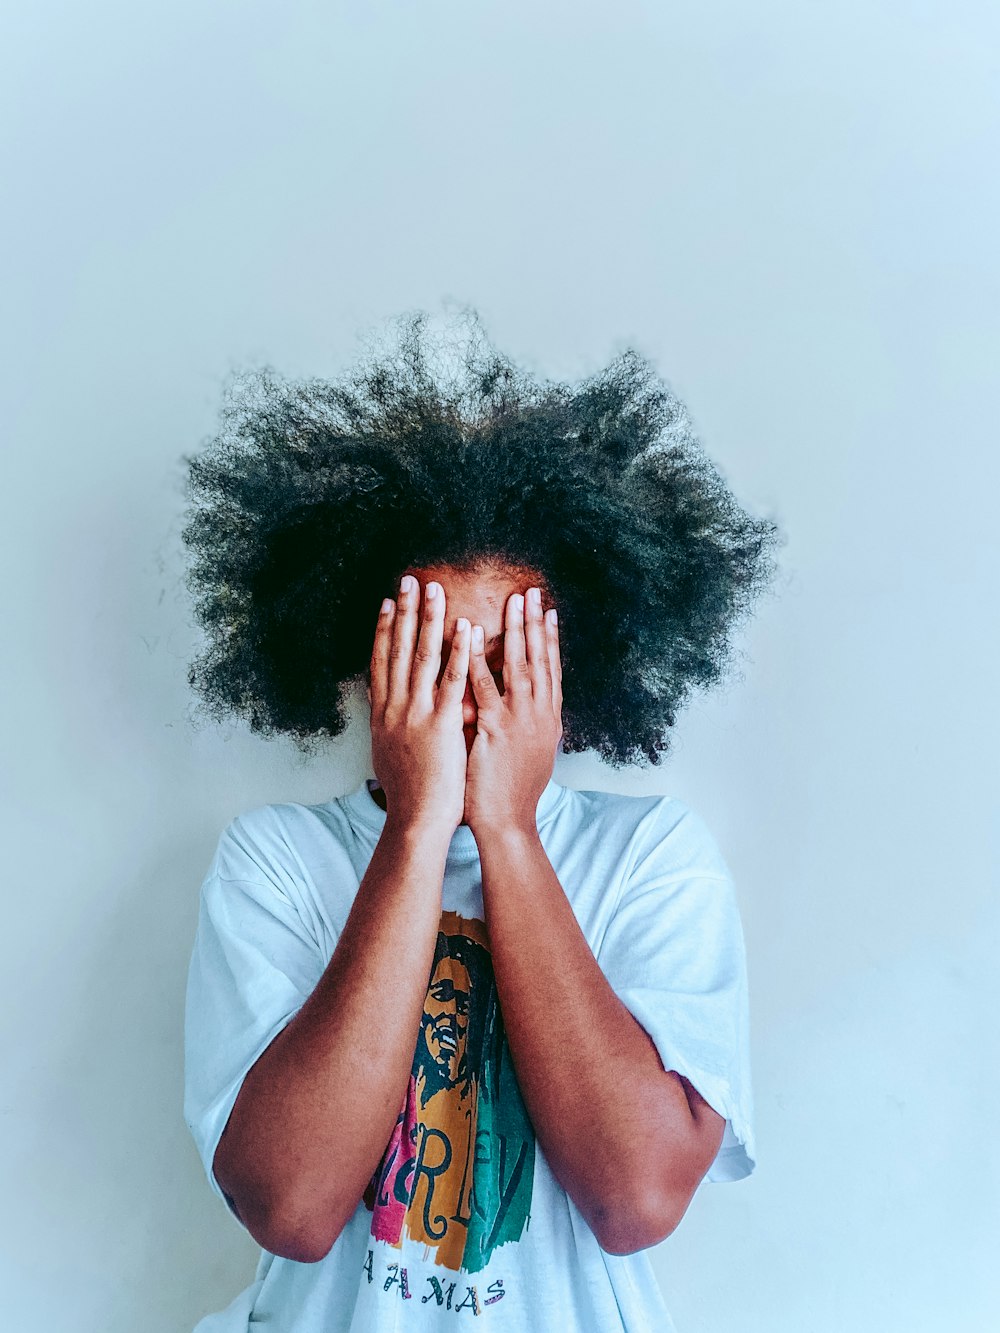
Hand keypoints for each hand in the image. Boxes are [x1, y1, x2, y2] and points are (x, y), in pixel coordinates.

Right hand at [368, 574, 471, 837]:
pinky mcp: (442, 724)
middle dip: (404, 612)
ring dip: (428, 619)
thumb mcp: (389, 755)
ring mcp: (417, 714)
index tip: (388, 602)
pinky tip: (465, 628)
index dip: (384, 630)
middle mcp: (394, 708)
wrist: (415, 821)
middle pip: (397, 650)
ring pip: (421, 656)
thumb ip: (392, 729)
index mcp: (382, 715)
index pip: (380, 662)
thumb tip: (388, 716)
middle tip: (408, 579)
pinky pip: (452, 681)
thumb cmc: (408, 796)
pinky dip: (459, 652)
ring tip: (433, 589)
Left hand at [464, 585, 562, 836]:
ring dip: (517, 630)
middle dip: (536, 624)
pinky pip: (486, 686)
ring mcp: (522, 721)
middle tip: (533, 592)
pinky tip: (471, 635)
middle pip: (542, 660)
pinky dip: (479, 658)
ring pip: (521, 666)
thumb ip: (531, 726)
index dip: (551, 639)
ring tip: (512, 601)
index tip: (548, 611)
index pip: (552, 670)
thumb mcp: (531, 754)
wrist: (508, 822)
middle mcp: (542, 716)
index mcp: (549, 720)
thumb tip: (530, 708)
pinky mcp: (498, 729)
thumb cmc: (513, 793)